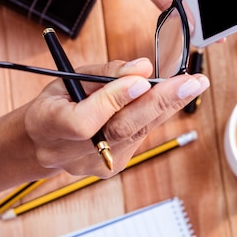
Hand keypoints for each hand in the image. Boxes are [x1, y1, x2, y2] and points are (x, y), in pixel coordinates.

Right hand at [23, 58, 208, 177]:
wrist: (42, 143)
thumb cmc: (55, 104)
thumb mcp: (68, 79)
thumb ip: (106, 74)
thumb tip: (143, 68)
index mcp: (50, 125)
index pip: (85, 121)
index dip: (114, 100)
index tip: (142, 80)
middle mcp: (73, 152)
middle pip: (121, 129)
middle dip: (159, 102)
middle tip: (190, 82)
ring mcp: (95, 164)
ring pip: (137, 133)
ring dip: (168, 107)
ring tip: (194, 85)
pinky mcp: (111, 167)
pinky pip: (138, 138)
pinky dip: (155, 115)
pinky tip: (173, 98)